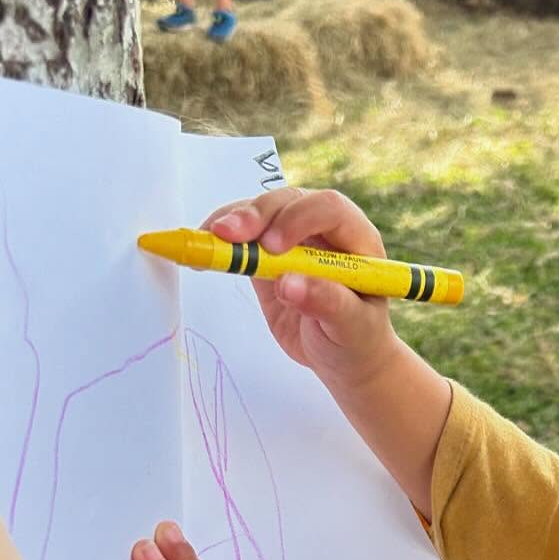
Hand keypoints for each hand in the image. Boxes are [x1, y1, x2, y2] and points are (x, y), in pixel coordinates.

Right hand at [200, 191, 404, 399]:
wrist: (342, 357)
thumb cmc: (357, 340)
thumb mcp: (352, 327)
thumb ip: (327, 303)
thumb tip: (289, 283)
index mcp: (356, 238)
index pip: (328, 208)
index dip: (298, 218)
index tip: (273, 247)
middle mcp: (324, 230)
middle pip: (288, 202)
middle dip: (256, 215)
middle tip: (227, 236)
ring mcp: (293, 239)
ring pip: (261, 213)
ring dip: (232, 223)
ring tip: (207, 242)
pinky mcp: (266, 256)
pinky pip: (241, 238)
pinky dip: (219, 243)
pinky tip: (201, 255)